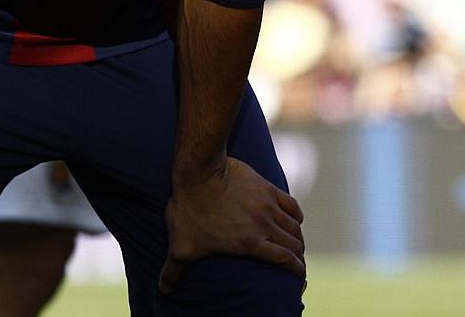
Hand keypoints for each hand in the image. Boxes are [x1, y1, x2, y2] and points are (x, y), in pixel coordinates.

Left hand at [159, 156, 304, 293]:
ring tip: (295, 242)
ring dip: (297, 236)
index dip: (296, 269)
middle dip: (298, 255)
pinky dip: (296, 215)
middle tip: (296, 260)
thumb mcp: (181, 246)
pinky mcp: (267, 187)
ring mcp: (268, 205)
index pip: (284, 259)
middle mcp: (265, 225)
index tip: (299, 275)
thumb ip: (174, 270)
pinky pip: (291, 204)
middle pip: (294, 243)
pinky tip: (295, 218)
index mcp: (250, 244)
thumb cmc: (191, 211)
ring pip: (294, 225)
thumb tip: (164, 290)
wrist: (200, 173)